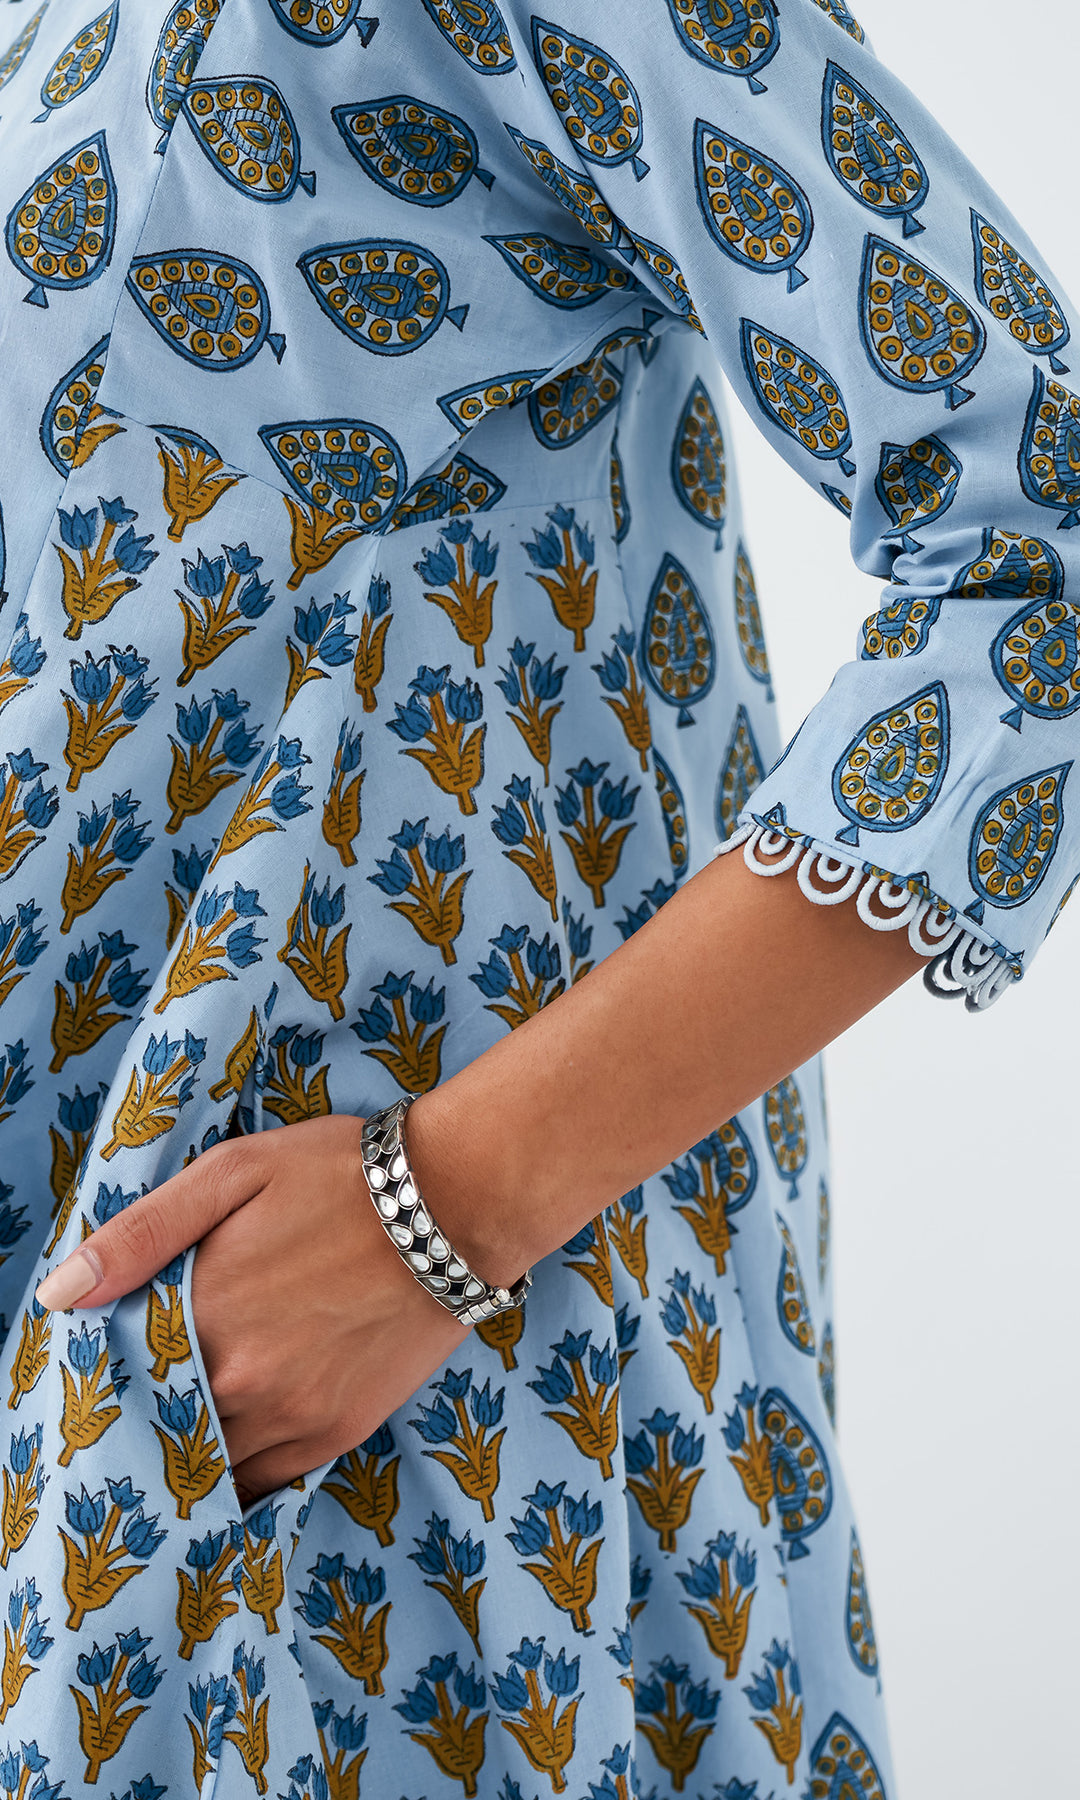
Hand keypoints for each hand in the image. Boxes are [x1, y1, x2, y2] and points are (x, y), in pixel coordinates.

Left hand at [34, 1116, 470, 1505]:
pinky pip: (262, 1485)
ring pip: (206, 1471)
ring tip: (171, 1445)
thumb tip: (62, 1295)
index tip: (96, 1379)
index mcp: (202, 1316)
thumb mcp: (233, 1173)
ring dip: (182, 1463)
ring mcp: (291, 1415)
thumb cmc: (338, 1175)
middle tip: (126, 1420)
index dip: (102, 1381)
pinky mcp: (336, 1432)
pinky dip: (233, 1484)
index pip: (118, 1377)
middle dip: (137, 1428)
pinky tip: (220, 1470)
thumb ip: (141, 1233)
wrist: (454, 1204)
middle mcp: (239, 1381)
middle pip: (156, 1434)